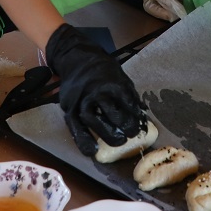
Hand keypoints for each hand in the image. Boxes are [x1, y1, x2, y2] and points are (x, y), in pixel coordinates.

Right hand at [44, 23, 145, 156]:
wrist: (78, 59)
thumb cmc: (103, 71)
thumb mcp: (121, 77)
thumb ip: (130, 95)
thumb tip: (142, 114)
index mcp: (110, 81)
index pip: (125, 101)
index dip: (134, 115)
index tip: (141, 126)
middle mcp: (94, 90)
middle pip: (109, 110)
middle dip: (122, 124)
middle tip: (130, 135)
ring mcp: (80, 99)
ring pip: (90, 118)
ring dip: (105, 134)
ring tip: (117, 142)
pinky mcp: (69, 107)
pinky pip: (74, 126)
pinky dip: (82, 140)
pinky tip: (91, 151)